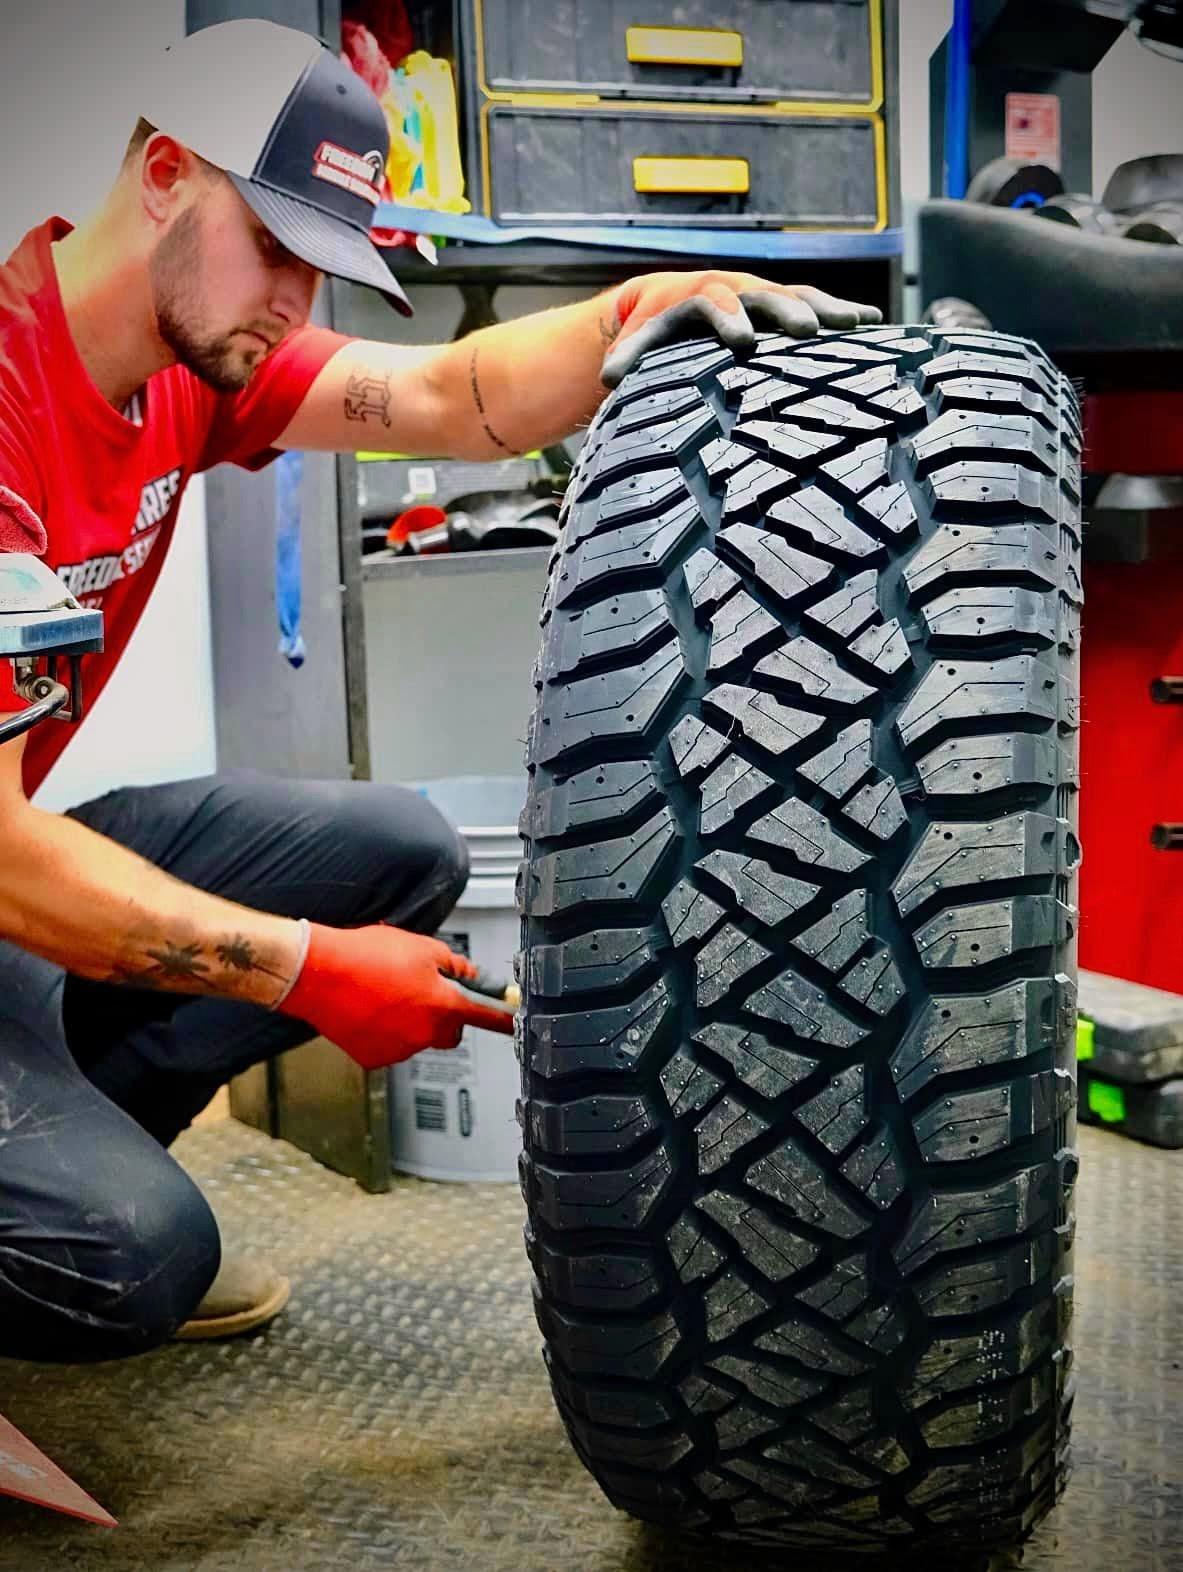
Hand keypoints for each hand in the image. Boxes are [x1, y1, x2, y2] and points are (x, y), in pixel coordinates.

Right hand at [279, 922, 514, 1070]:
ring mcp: (399, 1049)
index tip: (515, 1024)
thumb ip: (453, 965)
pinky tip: (370, 1010)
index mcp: (442, 1004)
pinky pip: (392, 1046)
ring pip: (419, 1038)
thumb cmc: (364, 955)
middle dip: (445, 1014)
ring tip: (386, 993)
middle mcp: (424, 1033)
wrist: (317, 972)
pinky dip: (387, 1033)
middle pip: (451, 1030)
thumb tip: (469, 975)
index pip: (485, 1016)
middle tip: (424, 989)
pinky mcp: (375, 1058)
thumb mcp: (420, 947)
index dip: (504, 1019)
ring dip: (412, 1022)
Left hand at [600, 270, 882, 388]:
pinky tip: (875, 325)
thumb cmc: (653, 334)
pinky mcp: (782, 309)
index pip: (714, 303)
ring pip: (796, 298)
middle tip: (806, 332)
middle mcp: (735, 291)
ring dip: (825, 311)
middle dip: (784, 312)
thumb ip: (627, 357)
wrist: (667, 303)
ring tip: (856, 324)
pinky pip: (815, 307)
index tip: (742, 341)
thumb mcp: (638, 344)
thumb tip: (607, 377)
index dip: (728, 318)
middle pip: (763, 296)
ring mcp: (763, 298)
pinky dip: (841, 314)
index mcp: (699, 299)